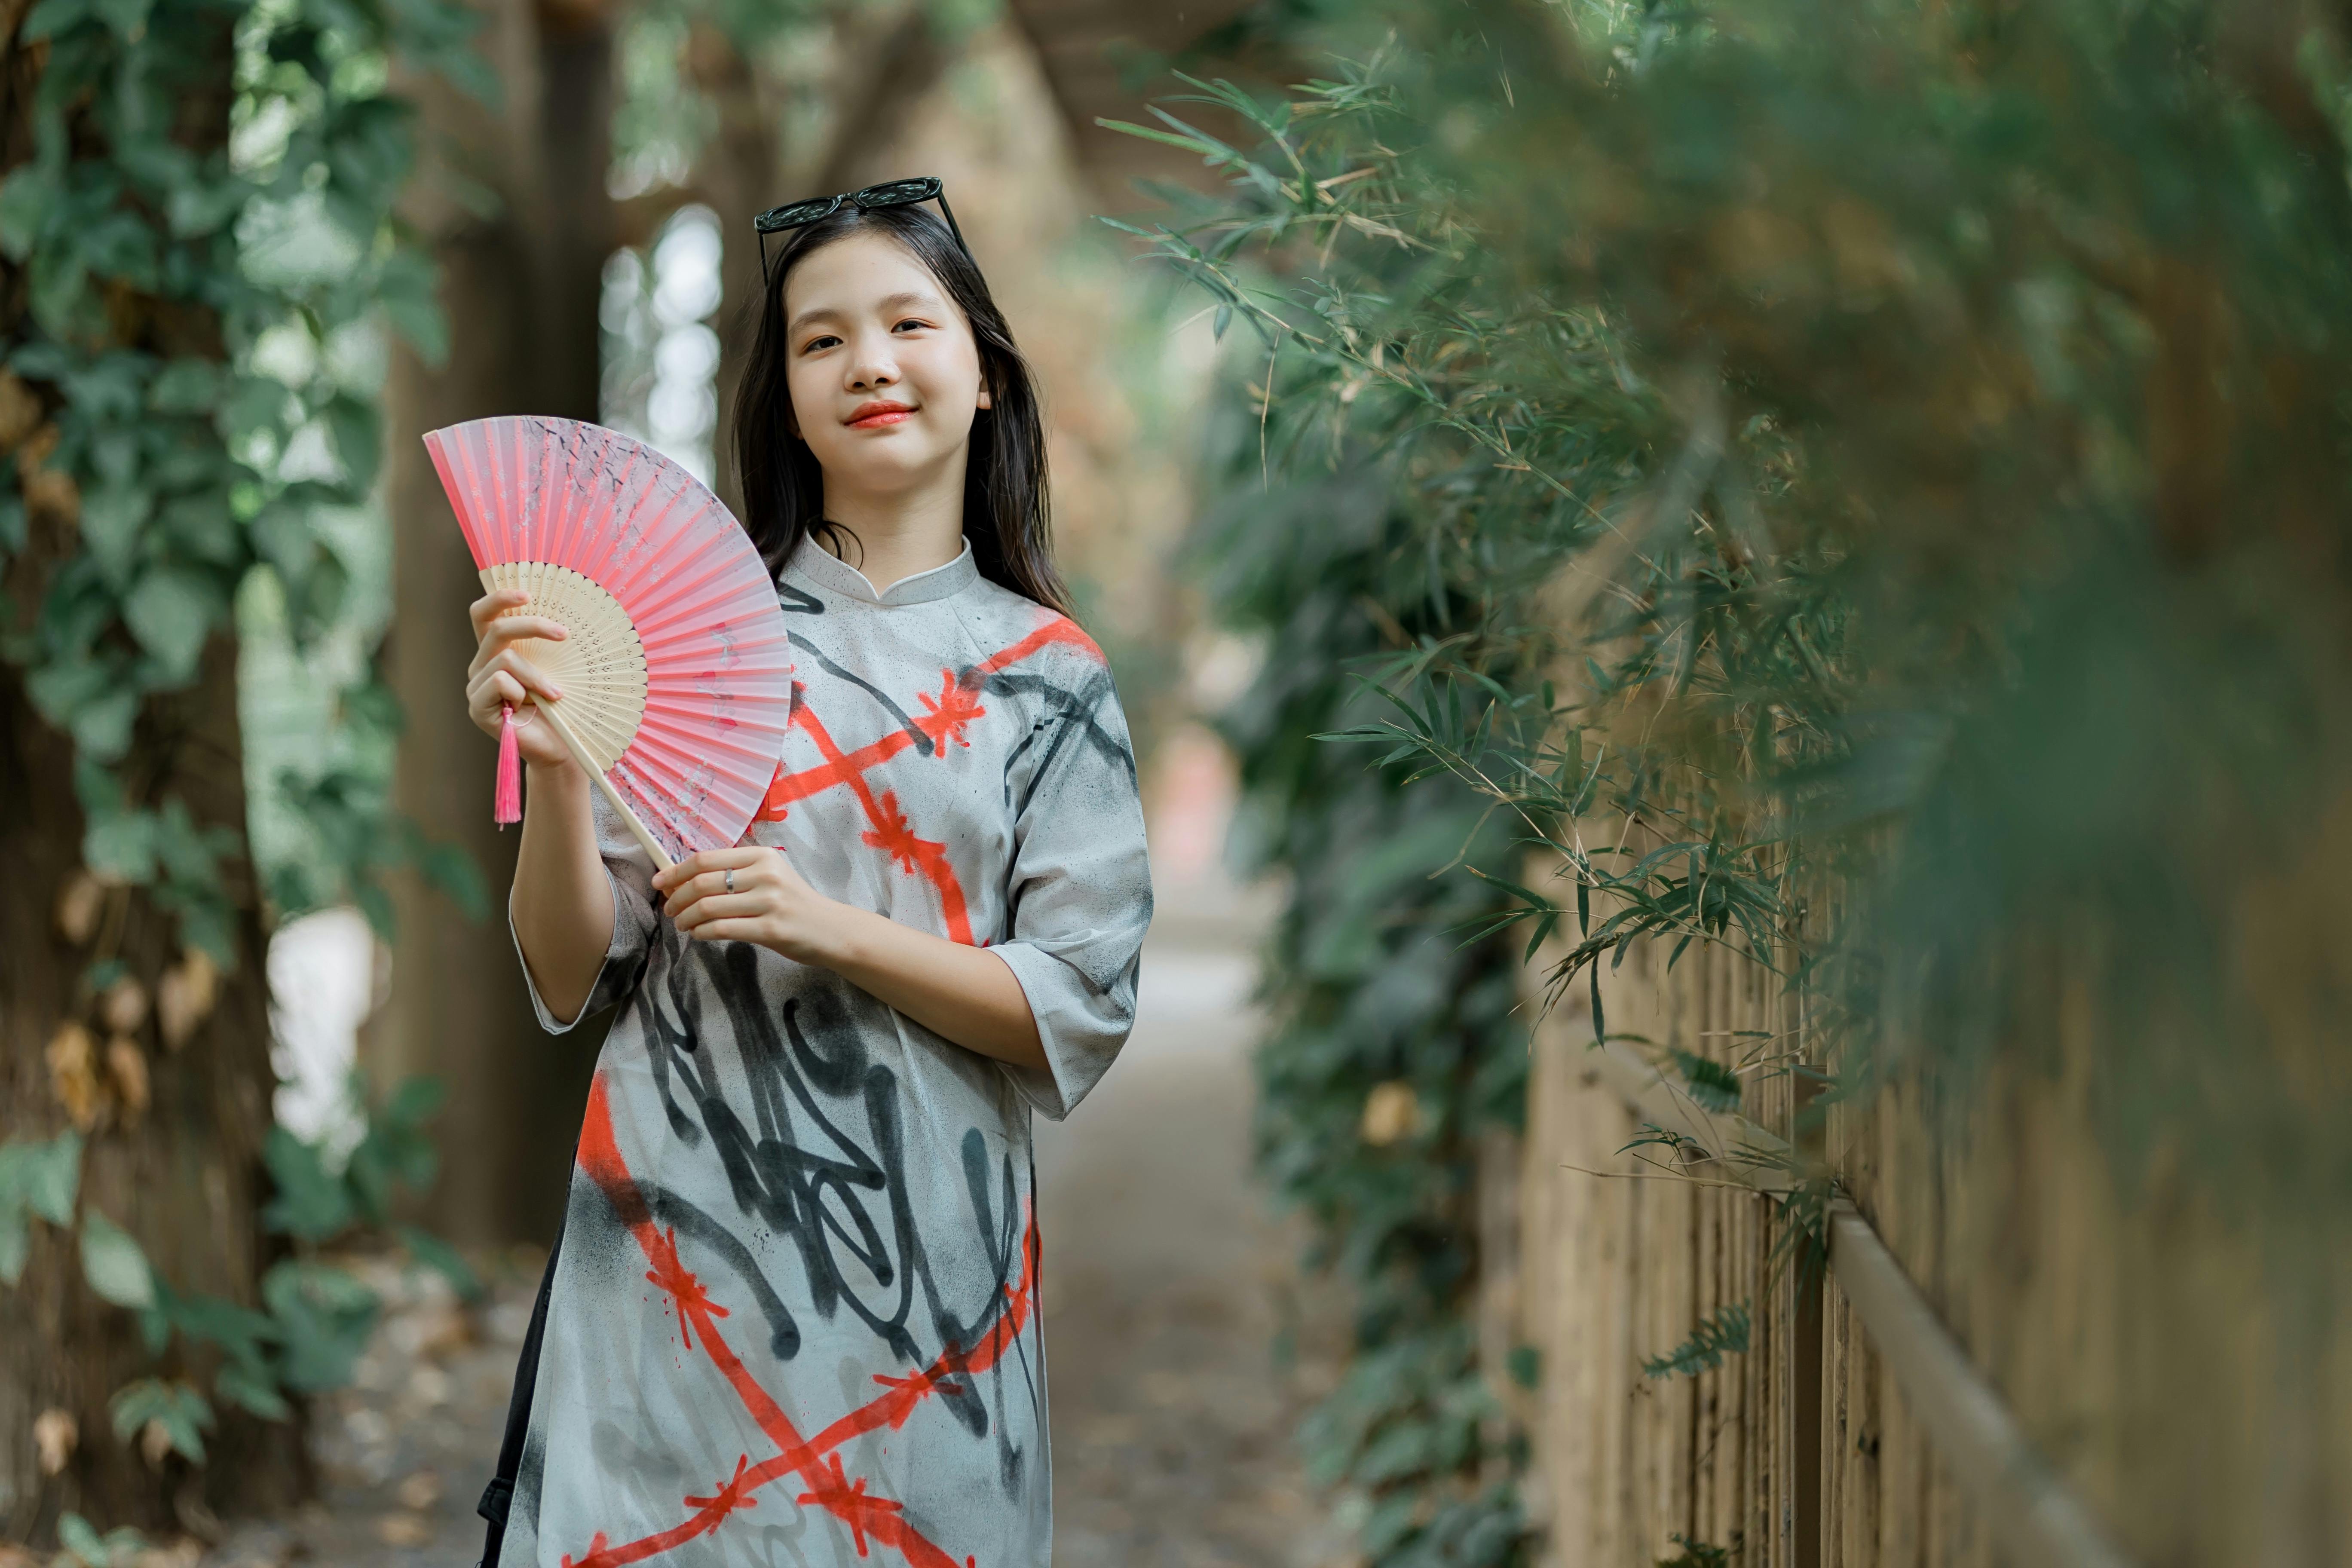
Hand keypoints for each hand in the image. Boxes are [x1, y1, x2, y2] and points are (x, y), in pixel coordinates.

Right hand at [465, 588, 572, 770]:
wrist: (559, 748)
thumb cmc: (560, 707)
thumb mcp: (556, 669)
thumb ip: (547, 646)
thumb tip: (564, 615)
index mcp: (496, 651)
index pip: (483, 615)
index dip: (499, 598)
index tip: (528, 594)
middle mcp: (481, 665)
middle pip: (497, 629)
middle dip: (533, 626)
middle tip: (564, 634)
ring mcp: (476, 686)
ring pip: (505, 660)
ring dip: (537, 677)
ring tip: (555, 695)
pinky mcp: (477, 707)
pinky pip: (500, 683)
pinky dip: (524, 692)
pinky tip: (532, 708)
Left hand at [655, 845, 843, 963]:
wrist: (832, 930)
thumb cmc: (795, 902)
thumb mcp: (770, 876)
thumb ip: (735, 873)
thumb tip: (683, 879)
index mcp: (762, 855)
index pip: (706, 859)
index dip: (676, 871)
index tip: (660, 882)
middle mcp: (765, 874)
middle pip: (702, 882)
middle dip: (677, 897)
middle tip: (670, 909)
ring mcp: (769, 902)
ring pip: (708, 907)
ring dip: (686, 918)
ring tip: (682, 924)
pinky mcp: (770, 929)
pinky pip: (722, 929)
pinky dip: (702, 933)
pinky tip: (699, 934)